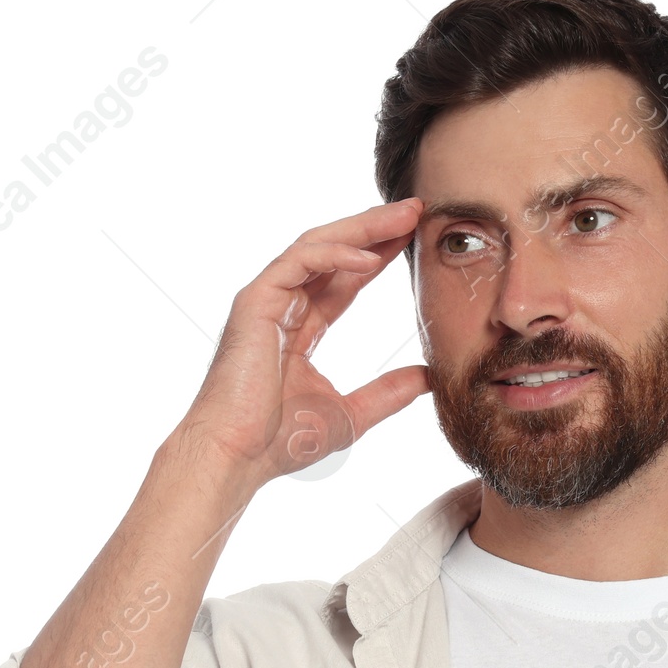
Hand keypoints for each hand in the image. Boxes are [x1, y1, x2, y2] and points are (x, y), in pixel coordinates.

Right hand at [176, 197, 429, 487]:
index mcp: (299, 328)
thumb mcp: (351, 414)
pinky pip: (298, 262)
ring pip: (316, 246)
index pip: (345, 280)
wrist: (239, 458)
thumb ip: (388, 393)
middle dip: (374, 228)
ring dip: (360, 229)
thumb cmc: (280, 442)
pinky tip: (370, 257)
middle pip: (333, 252)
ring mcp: (265, 301)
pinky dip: (335, 256)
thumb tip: (429, 377)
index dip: (379, 256)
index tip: (414, 239)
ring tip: (401, 218)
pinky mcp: (254, 302)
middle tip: (415, 209)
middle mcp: (281, 307)